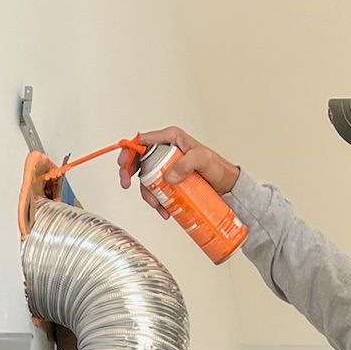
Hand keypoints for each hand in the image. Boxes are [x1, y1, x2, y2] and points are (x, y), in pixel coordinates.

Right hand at [119, 124, 240, 206]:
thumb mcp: (203, 160)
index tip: (124, 166)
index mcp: (170, 138)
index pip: (143, 141)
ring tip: (158, 206)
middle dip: (129, 173)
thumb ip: (187, 163)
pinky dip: (156, 201)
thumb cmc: (217, 167)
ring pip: (146, 178)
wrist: (225, 185)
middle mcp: (165, 150)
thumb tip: (168, 177)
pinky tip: (164, 210)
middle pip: (138, 159)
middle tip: (126, 185)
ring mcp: (166, 166)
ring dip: (146, 193)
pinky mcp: (169, 180)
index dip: (129, 151)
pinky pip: (156, 190)